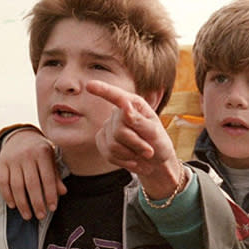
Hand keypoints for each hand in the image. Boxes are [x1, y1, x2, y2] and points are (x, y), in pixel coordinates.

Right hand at [0, 127, 65, 219]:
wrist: (20, 135)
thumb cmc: (40, 150)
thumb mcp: (51, 158)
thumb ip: (56, 175)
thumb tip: (62, 192)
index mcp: (42, 153)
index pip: (47, 178)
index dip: (50, 194)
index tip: (53, 207)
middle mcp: (27, 155)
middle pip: (32, 184)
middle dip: (37, 203)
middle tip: (41, 216)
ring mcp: (12, 159)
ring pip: (16, 185)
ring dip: (22, 203)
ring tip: (28, 215)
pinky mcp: (1, 163)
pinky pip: (3, 182)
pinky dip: (7, 195)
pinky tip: (13, 205)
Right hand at [87, 80, 181, 199]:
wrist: (155, 163)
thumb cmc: (159, 144)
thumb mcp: (155, 133)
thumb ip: (140, 121)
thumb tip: (125, 106)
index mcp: (134, 105)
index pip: (117, 97)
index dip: (103, 90)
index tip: (90, 85)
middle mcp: (119, 113)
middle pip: (119, 131)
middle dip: (136, 144)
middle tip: (149, 150)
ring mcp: (108, 127)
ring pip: (113, 144)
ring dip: (131, 154)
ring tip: (142, 154)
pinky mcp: (102, 141)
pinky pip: (108, 153)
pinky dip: (123, 161)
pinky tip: (133, 160)